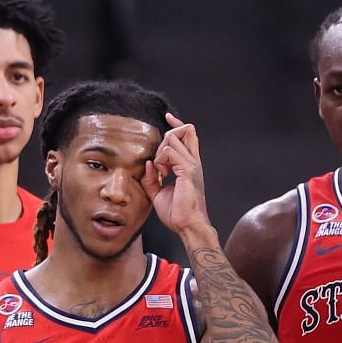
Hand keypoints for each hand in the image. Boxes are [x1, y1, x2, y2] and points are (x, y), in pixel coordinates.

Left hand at [143, 114, 213, 242]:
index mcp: (190, 165)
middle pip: (184, 131)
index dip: (177, 124)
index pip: (188, 136)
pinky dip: (160, 161)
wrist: (187, 225)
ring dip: (160, 153)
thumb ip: (152, 178)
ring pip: (172, 140)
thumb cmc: (177, 213)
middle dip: (167, 137)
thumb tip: (148, 164)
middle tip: (159, 160)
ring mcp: (192, 165)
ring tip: (160, 172)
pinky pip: (169, 153)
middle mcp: (194, 162)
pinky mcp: (187, 171)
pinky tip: (161, 174)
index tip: (167, 117)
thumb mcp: (158, 193)